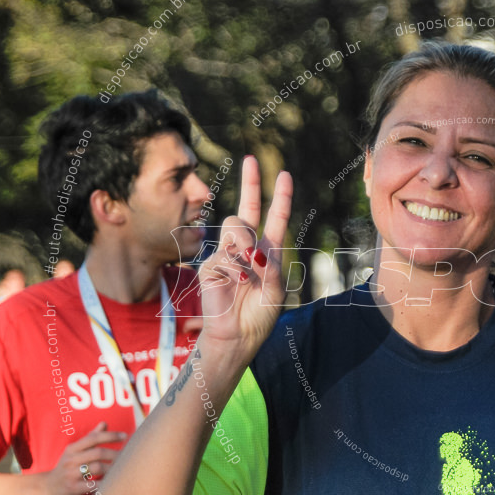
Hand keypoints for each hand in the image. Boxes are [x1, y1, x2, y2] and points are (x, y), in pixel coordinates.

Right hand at [40, 422, 125, 494]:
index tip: (125, 436)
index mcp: (72, 449)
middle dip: (115, 454)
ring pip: (97, 467)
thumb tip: (104, 423)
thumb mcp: (74, 451)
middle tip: (126, 457)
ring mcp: (71, 474)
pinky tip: (111, 483)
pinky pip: (93, 485)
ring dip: (112, 468)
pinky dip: (104, 483)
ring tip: (121, 470)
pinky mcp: (73, 488)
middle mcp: (71, 460)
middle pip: (98, 452)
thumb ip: (90, 438)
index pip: (93, 438)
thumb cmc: (66, 467)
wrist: (45, 488)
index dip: (110, 435)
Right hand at [197, 156, 292, 357]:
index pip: (274, 219)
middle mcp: (247, 248)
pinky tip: (237, 284)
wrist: (239, 335)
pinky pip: (225, 254)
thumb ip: (269, 265)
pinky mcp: (210, 265)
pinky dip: (235, 268)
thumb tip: (251, 249)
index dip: (280, 197)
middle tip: (251, 159)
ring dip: (246, 242)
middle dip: (250, 183)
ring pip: (235, 227)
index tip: (284, 175)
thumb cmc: (260, 315)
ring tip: (249, 268)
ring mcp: (227, 254)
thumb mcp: (276, 289)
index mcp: (267, 251)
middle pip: (247, 209)